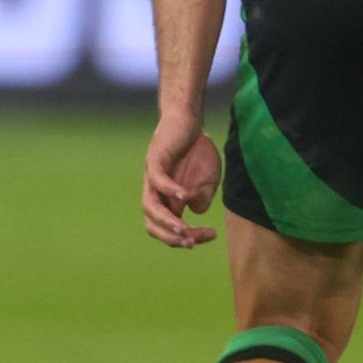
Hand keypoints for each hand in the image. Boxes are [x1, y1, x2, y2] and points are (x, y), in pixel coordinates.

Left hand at [143, 111, 222, 247]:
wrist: (189, 120)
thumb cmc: (197, 152)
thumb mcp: (208, 180)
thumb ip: (202, 198)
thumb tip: (195, 211)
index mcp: (167, 202)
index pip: (171, 229)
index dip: (189, 237)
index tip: (212, 235)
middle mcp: (155, 193)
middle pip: (153, 224)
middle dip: (171, 238)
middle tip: (191, 242)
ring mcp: (152, 177)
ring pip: (150, 207)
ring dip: (166, 221)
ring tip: (183, 230)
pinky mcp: (155, 159)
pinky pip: (157, 179)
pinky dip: (169, 190)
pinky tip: (184, 196)